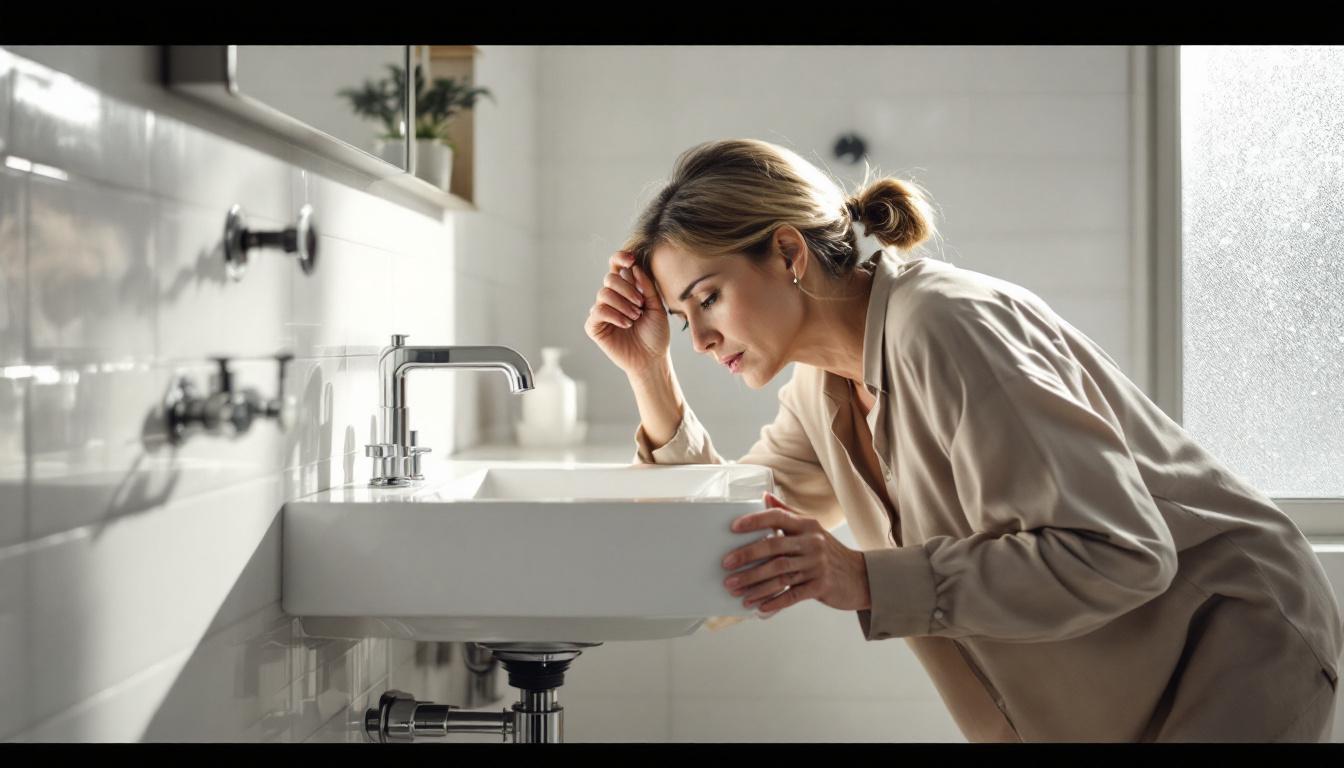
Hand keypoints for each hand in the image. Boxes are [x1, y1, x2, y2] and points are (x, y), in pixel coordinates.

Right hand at [584, 250, 668, 375]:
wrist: (651, 358)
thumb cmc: (655, 334)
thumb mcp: (657, 306)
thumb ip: (647, 286)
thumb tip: (634, 267)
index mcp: (626, 289)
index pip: (616, 266)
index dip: (620, 258)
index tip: (631, 260)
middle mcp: (612, 298)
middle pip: (610, 278)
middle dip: (627, 289)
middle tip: (640, 305)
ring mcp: (602, 311)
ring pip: (603, 293)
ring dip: (623, 304)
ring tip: (635, 317)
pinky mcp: (594, 326)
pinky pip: (598, 311)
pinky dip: (614, 315)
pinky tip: (626, 324)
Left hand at [720, 491, 871, 617]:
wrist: (861, 577)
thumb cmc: (830, 552)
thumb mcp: (812, 530)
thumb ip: (787, 514)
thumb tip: (764, 496)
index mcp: (808, 526)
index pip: (777, 517)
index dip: (754, 521)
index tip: (733, 528)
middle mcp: (812, 543)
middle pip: (773, 547)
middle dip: (746, 557)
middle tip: (726, 566)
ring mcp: (817, 565)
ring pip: (778, 574)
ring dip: (753, 583)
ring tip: (735, 590)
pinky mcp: (820, 587)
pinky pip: (791, 595)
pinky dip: (773, 601)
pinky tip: (758, 606)